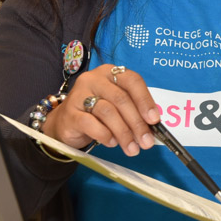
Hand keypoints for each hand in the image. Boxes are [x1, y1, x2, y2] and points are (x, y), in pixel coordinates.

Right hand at [40, 63, 160, 156]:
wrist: (65, 123)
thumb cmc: (97, 113)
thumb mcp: (117, 107)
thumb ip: (134, 111)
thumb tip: (152, 127)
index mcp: (110, 72)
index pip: (132, 80)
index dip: (145, 100)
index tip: (154, 120)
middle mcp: (94, 79)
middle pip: (121, 99)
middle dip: (137, 123)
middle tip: (146, 142)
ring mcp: (79, 94)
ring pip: (108, 112)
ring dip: (124, 133)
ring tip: (132, 148)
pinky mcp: (70, 113)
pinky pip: (90, 123)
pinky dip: (105, 135)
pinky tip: (111, 143)